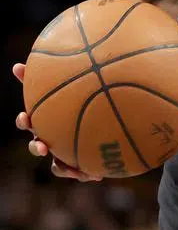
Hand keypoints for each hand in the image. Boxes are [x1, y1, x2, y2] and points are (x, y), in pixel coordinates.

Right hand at [12, 63, 101, 180]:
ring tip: (70, 168)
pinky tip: (96, 175)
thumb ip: (67, 71)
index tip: (26, 116)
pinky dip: (84, 174)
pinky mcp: (77, 164)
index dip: (24, 119)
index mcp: (46, 119)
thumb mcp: (79, 84)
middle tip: (42, 145)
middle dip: (36, 146)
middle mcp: (50, 137)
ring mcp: (62, 152)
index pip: (28, 119)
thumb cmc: (85, 98)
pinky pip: (78, 172)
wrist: (102, 124)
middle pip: (36, 143)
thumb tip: (56, 54)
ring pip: (55, 164)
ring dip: (60, 167)